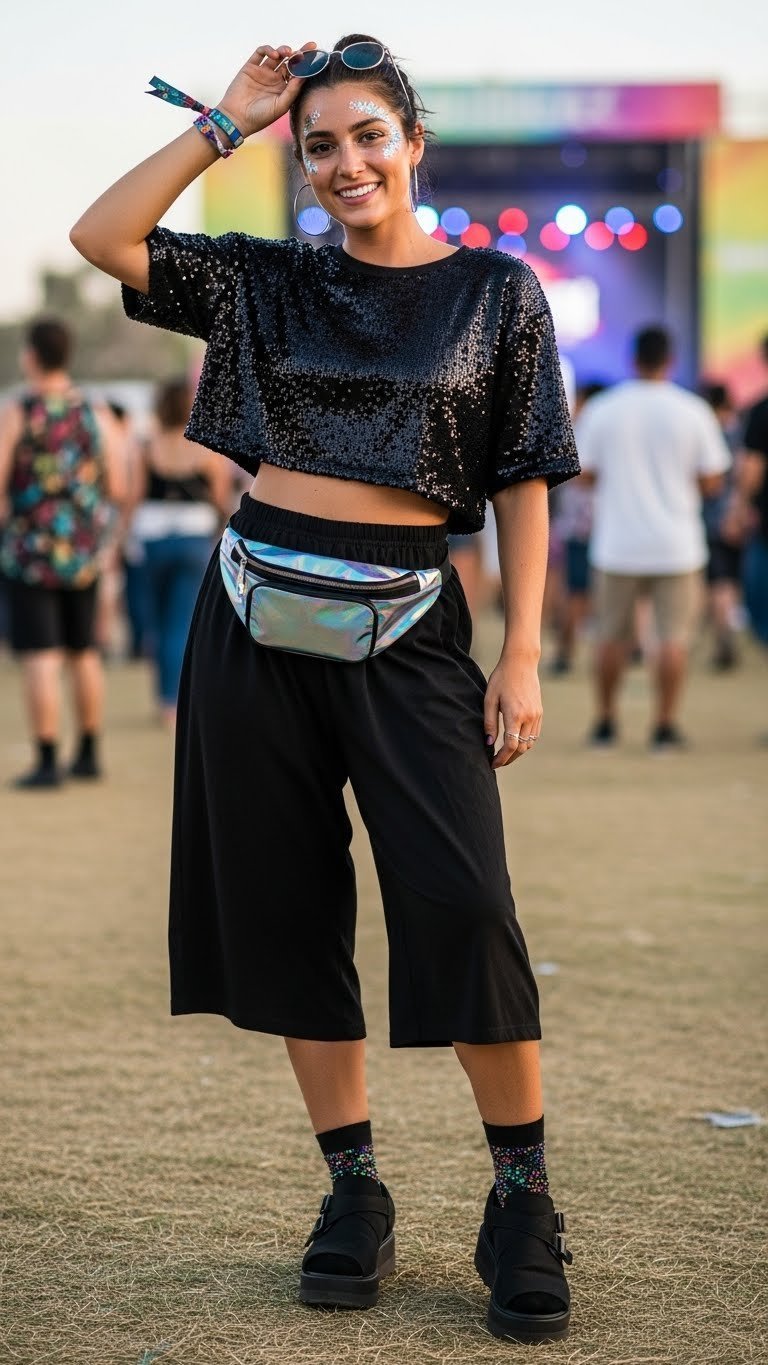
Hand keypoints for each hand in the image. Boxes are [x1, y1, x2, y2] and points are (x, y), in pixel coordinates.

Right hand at [217, 41, 316, 136]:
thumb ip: (293, 90)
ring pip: (277, 55)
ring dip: (284, 50)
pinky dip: (268, 50)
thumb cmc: (260, 117)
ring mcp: (263, 72)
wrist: (236, 119)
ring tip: (289, 53)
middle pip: (290, 62)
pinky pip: (260, 53)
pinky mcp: (250, 67)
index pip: (298, 73)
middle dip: (300, 54)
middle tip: (309, 47)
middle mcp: (275, 79)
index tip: (316, 56)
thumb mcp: (281, 105)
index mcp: (284, 89)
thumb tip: (305, 75)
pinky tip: (274, 55)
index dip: (307, 65)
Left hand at [484, 653, 542, 769]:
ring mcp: (536, 715)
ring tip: (505, 754)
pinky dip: (525, 742)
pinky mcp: (540, 712)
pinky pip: (534, 734)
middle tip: (497, 762)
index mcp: (515, 715)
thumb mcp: (489, 699)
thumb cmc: (501, 678)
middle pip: (521, 748)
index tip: (493, 764)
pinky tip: (515, 741)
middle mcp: (529, 718)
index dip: (501, 759)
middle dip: (509, 759)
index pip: (510, 746)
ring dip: (518, 752)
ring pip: (529, 743)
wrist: (521, 662)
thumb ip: (489, 723)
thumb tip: (489, 743)